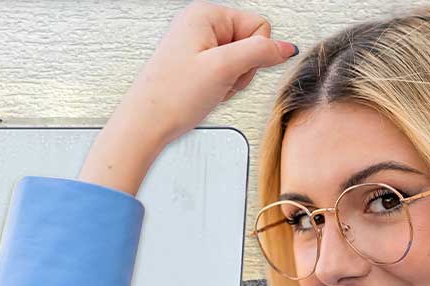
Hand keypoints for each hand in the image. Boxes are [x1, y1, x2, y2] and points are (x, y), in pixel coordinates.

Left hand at [114, 1, 297, 148]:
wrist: (143, 127)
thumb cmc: (170, 98)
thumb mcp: (223, 69)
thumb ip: (260, 53)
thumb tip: (285, 48)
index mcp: (204, 14)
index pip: (258, 25)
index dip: (253, 54)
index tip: (230, 70)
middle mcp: (198, 24)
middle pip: (249, 43)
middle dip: (240, 70)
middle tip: (217, 83)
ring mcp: (194, 45)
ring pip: (238, 61)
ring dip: (230, 81)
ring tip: (208, 90)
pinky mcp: (192, 65)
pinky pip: (223, 73)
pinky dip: (219, 87)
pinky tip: (203, 94)